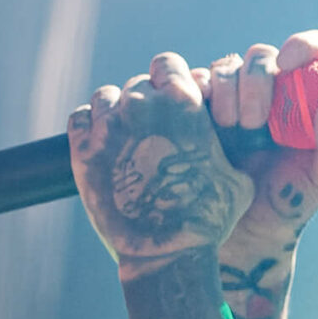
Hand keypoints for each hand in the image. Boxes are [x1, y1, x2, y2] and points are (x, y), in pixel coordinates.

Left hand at [69, 52, 252, 264]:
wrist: (167, 255)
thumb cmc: (207, 220)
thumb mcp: (236, 177)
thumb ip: (227, 147)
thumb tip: (237, 140)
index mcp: (184, 101)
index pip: (167, 64)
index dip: (168, 80)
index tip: (168, 100)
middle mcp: (144, 105)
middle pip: (138, 84)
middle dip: (144, 104)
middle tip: (149, 134)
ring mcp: (110, 125)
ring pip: (106, 97)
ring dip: (114, 114)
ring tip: (123, 142)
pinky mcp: (83, 150)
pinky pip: (79, 118)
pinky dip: (88, 129)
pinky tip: (100, 148)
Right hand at [195, 31, 317, 252]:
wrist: (238, 233)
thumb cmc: (288, 203)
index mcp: (307, 96)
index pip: (311, 50)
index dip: (300, 45)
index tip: (287, 63)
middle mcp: (269, 89)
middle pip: (261, 55)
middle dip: (255, 81)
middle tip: (253, 122)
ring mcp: (230, 96)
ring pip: (223, 67)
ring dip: (224, 93)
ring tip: (227, 131)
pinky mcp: (196, 107)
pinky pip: (189, 80)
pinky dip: (191, 92)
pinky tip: (200, 124)